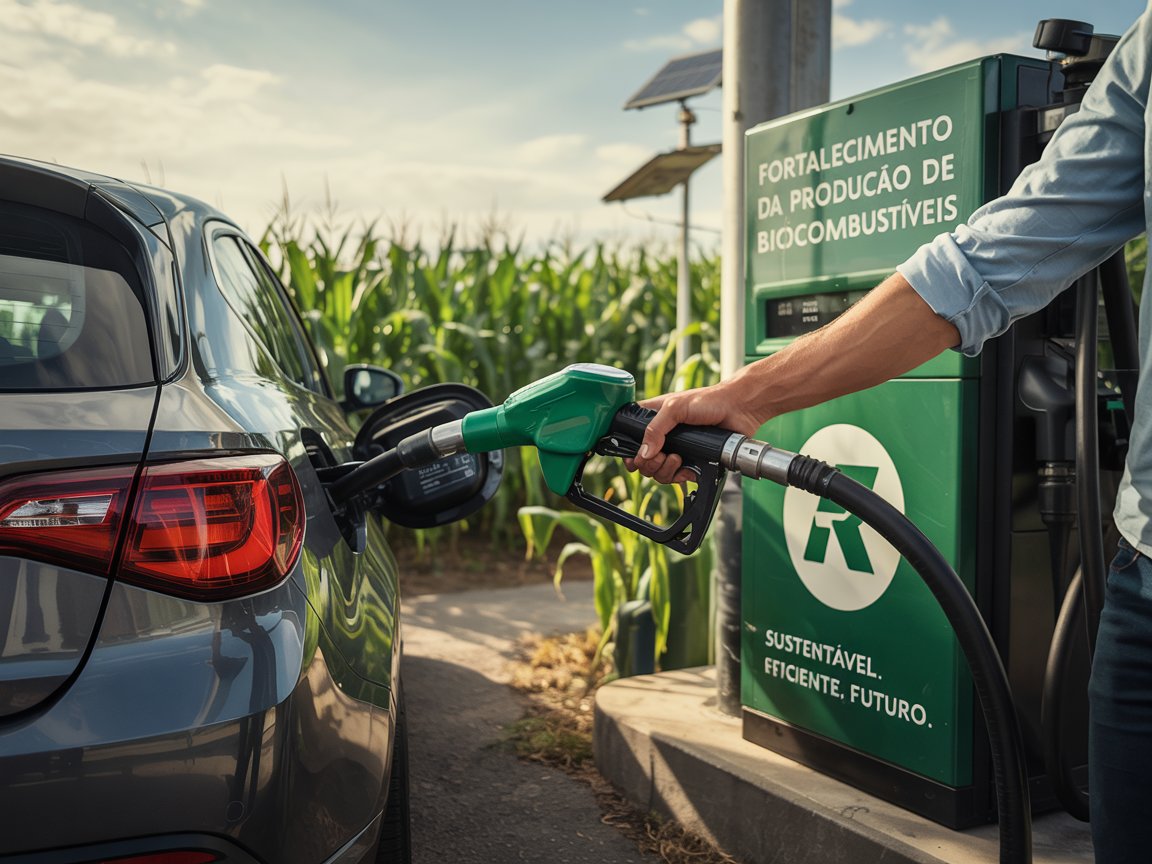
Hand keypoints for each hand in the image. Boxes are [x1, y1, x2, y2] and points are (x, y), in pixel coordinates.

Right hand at [626, 380, 763, 483]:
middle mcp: (663, 435)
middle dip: (650, 464)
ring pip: (658, 472)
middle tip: (663, 456)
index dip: (629, 450)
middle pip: (643, 461)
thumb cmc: (709, 400)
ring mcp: (677, 449)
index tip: (634, 457)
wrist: (739, 410)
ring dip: (665, 471)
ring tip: (678, 459)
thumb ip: (655, 429)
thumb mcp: (675, 408)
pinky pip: (677, 477)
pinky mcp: (692, 460)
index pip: (630, 436)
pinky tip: (688, 468)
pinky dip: (680, 476)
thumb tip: (643, 454)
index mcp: (654, 418)